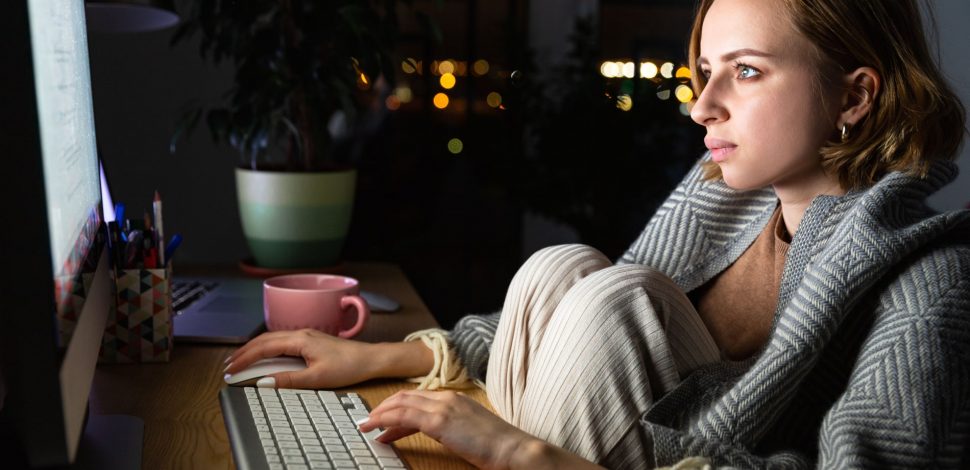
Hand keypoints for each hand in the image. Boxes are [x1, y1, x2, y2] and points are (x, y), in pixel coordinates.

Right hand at [225, 329, 430, 388]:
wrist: (370, 358)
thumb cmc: (348, 366)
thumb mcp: (317, 378)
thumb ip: (289, 380)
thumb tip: (265, 382)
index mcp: (299, 340)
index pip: (263, 348)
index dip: (245, 359)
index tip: (231, 370)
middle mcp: (300, 333)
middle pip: (264, 340)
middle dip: (244, 352)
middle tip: (229, 366)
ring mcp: (305, 335)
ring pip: (272, 339)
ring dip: (254, 349)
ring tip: (240, 360)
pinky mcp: (310, 339)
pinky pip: (281, 341)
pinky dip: (267, 348)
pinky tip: (264, 355)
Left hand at [359, 390, 598, 469]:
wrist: (513, 449)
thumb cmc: (497, 447)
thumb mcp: (471, 432)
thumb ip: (452, 428)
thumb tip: (436, 433)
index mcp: (456, 399)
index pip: (419, 399)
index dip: (398, 409)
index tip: (384, 423)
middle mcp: (447, 398)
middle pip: (406, 397)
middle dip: (384, 408)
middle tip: (368, 422)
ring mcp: (443, 407)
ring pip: (402, 404)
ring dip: (381, 414)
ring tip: (366, 426)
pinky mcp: (440, 421)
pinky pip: (405, 416)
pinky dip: (387, 420)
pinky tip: (377, 430)